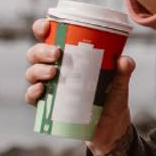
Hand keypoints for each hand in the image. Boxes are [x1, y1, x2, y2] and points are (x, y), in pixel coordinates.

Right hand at [24, 18, 134, 155]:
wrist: (110, 128)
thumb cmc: (112, 99)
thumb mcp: (120, 84)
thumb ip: (123, 72)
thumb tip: (124, 60)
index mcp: (70, 57)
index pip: (50, 38)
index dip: (42, 28)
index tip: (46, 26)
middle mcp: (56, 69)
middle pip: (35, 54)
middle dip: (41, 50)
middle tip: (57, 53)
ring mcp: (50, 87)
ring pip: (31, 72)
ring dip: (38, 69)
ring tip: (53, 72)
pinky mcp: (48, 106)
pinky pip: (32, 97)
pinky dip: (32, 92)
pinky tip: (41, 90)